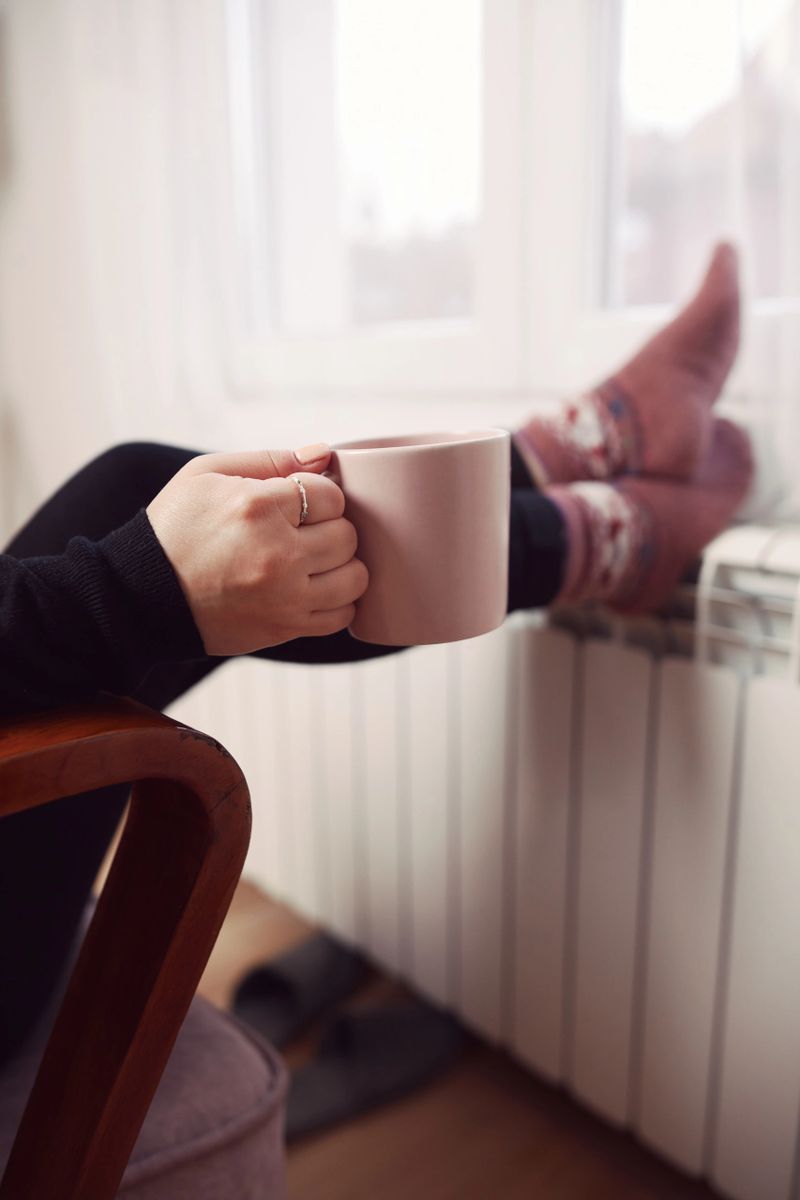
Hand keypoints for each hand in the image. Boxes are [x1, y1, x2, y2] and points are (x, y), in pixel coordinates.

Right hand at [146, 444, 367, 653]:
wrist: (142, 595)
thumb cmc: (175, 528)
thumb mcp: (207, 474)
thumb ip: (271, 460)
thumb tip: (325, 454)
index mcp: (257, 507)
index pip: (331, 495)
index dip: (319, 496)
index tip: (299, 504)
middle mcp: (278, 553)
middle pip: (347, 534)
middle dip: (331, 528)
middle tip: (305, 532)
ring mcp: (285, 595)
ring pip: (355, 576)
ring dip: (342, 565)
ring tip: (314, 561)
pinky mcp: (285, 627)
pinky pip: (342, 614)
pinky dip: (338, 600)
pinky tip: (315, 588)